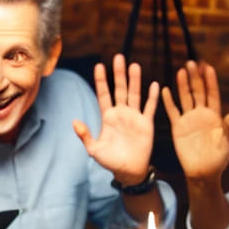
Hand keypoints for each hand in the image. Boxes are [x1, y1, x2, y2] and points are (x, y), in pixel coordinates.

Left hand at [74, 54, 158, 183]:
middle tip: (118, 57)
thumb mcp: (94, 149)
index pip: (104, 94)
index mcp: (108, 117)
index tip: (99, 65)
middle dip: (119, 74)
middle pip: (120, 89)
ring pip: (134, 94)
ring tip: (134, 65)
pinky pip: (150, 108)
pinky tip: (155, 85)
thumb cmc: (110, 161)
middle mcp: (121, 113)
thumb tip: (74, 121)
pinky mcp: (146, 124)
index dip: (101, 81)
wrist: (128, 171)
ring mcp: (134, 117)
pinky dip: (152, 97)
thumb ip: (85, 135)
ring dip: (135, 80)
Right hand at [162, 60, 228, 181]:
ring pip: (185, 98)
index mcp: (214, 116)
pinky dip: (168, 101)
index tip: (208, 67)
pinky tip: (165, 89)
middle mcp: (201, 114)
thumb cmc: (219, 159)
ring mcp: (189, 120)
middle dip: (196, 77)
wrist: (204, 173)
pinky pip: (172, 112)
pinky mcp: (178, 127)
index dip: (210, 81)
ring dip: (183, 84)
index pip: (212, 94)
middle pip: (198, 91)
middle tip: (192, 63)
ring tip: (181, 71)